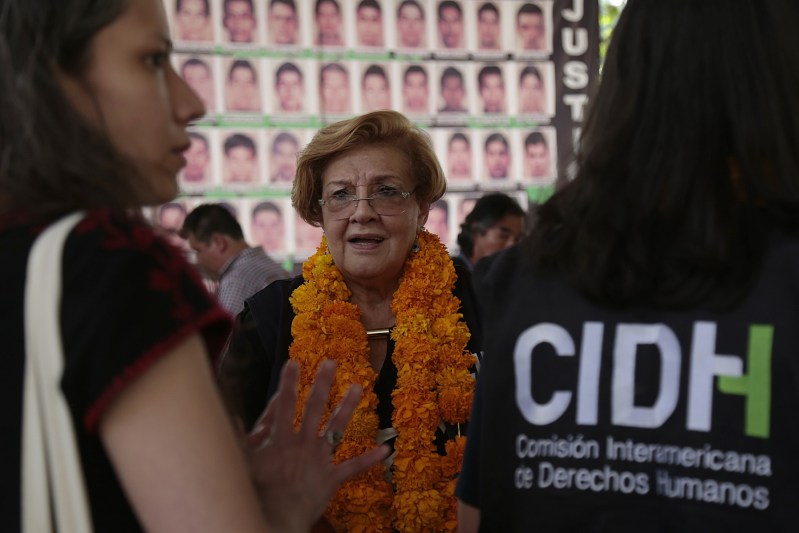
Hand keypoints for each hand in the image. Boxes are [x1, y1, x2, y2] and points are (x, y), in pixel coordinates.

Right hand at [247, 360, 387, 532]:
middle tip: (330, 363)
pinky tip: (386, 450)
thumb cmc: (255, 492)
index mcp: (280, 438)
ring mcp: (319, 459)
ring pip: (336, 427)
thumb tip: (231, 415)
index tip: (293, 363)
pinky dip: (370, 459)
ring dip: (348, 406)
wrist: (275, 518)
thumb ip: (237, 437)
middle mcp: (302, 443)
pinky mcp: (330, 478)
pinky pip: (353, 467)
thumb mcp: (240, 462)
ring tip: (358, 387)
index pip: (283, 403)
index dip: (288, 382)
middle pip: (314, 407)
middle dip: (321, 383)